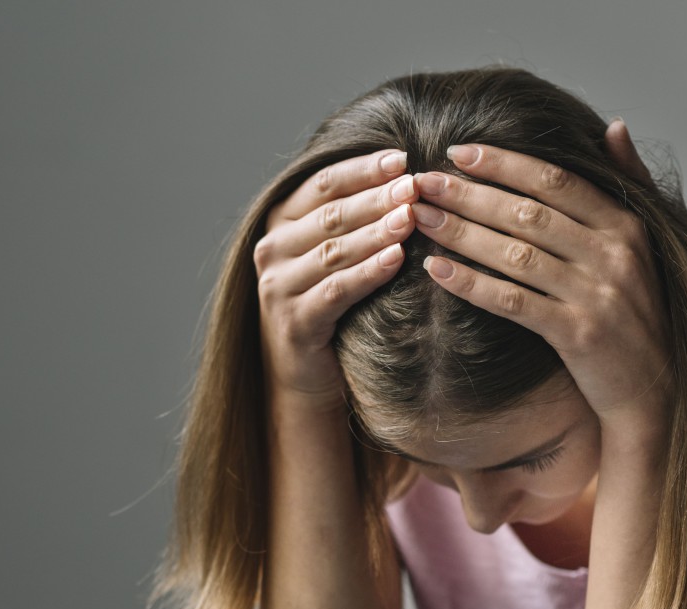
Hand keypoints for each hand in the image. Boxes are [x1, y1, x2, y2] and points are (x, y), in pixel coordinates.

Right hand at [255, 149, 419, 410]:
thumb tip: (405, 176)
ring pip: (334, 250)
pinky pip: (337, 290)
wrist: (304, 373)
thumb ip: (353, 218)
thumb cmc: (329, 303)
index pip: (323, 184)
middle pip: (331, 215)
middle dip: (376, 198)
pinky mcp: (295, 321)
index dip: (363, 169)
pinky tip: (397, 259)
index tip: (402, 157)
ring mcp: (279, 286)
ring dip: (376, 232)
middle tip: (414, 185)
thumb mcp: (334, 254)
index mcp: (280, 222)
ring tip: (411, 217)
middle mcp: (272, 249)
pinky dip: (368, 272)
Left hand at [409, 120, 672, 428]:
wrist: (657, 387)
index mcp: (625, 224)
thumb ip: (630, 182)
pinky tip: (437, 270)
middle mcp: (613, 254)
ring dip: (461, 233)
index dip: (504, 163)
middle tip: (422, 181)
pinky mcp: (578, 335)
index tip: (459, 152)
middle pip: (528, 213)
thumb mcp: (649, 242)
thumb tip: (614, 126)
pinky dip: (472, 284)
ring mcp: (596, 295)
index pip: (556, 181)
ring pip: (516, 254)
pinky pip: (513, 302)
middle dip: (470, 194)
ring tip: (420, 218)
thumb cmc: (641, 311)